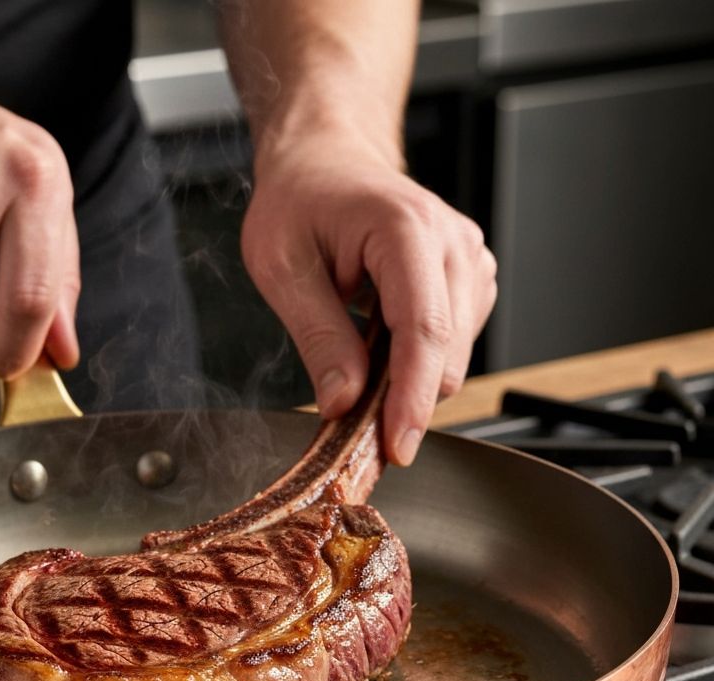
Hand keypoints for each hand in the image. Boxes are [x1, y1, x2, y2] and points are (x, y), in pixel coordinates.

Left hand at [241, 135, 496, 465]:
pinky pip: (454, 344)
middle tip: (351, 421)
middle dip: (404, 400)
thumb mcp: (281, 267)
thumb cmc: (299, 200)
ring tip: (357, 357)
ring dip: (409, 380)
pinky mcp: (470, 277)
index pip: (423, 330)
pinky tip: (381, 342)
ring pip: (455, 357)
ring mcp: (468, 258)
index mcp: (405, 228)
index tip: (397, 447)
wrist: (326, 161)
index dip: (411, 399)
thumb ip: (317, 335)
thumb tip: (344, 401)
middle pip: (448, 354)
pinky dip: (418, 362)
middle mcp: (452, 241)